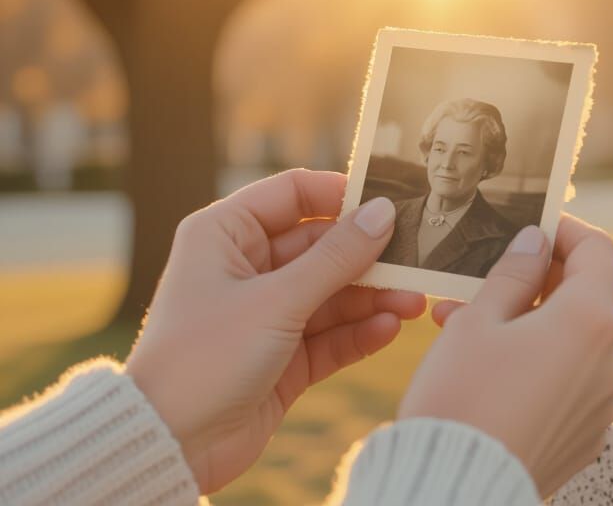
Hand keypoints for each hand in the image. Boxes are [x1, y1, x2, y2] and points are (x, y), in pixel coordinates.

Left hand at [125, 169, 425, 492]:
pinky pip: (330, 334)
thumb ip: (336, 257)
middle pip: (322, 246)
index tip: (389, 204)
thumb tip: (384, 212)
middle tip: (416, 261)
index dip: (341, 195)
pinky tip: (390, 328)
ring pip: (332, 292)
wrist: (170, 444)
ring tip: (414, 302)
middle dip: (369, 255)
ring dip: (372, 297)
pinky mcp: (282, 357)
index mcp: (224, 235)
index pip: (292, 194)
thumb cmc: (204, 358)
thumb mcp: (277, 300)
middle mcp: (245, 268)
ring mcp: (265, 314)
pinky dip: (359, 331)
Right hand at [399, 215, 612, 497]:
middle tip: (480, 280)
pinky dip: (536, 367)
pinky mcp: (588, 435)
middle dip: (534, 283)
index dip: (564, 230)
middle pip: (584, 298)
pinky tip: (488, 372)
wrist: (457, 490)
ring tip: (464, 327)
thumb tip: (535, 241)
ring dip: (528, 327)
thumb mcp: (478, 320)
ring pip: (571, 343)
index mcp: (591, 320)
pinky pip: (568, 384)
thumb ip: (514, 272)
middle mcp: (612, 359)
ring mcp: (604, 402)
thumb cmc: (462, 400)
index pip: (597, 250)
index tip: (531, 226)